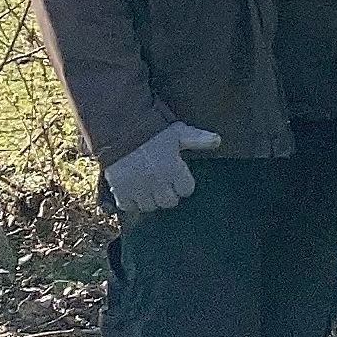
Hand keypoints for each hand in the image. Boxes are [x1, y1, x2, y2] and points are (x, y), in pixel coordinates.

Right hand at [104, 122, 219, 220]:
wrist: (119, 129)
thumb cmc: (152, 131)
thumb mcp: (178, 132)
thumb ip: (198, 139)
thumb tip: (218, 140)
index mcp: (173, 169)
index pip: (186, 190)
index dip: (183, 184)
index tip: (177, 178)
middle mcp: (157, 182)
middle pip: (169, 202)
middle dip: (168, 194)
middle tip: (162, 184)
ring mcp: (137, 188)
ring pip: (150, 206)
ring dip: (150, 199)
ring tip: (147, 188)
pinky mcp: (119, 191)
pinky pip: (128, 206)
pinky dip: (130, 202)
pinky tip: (132, 191)